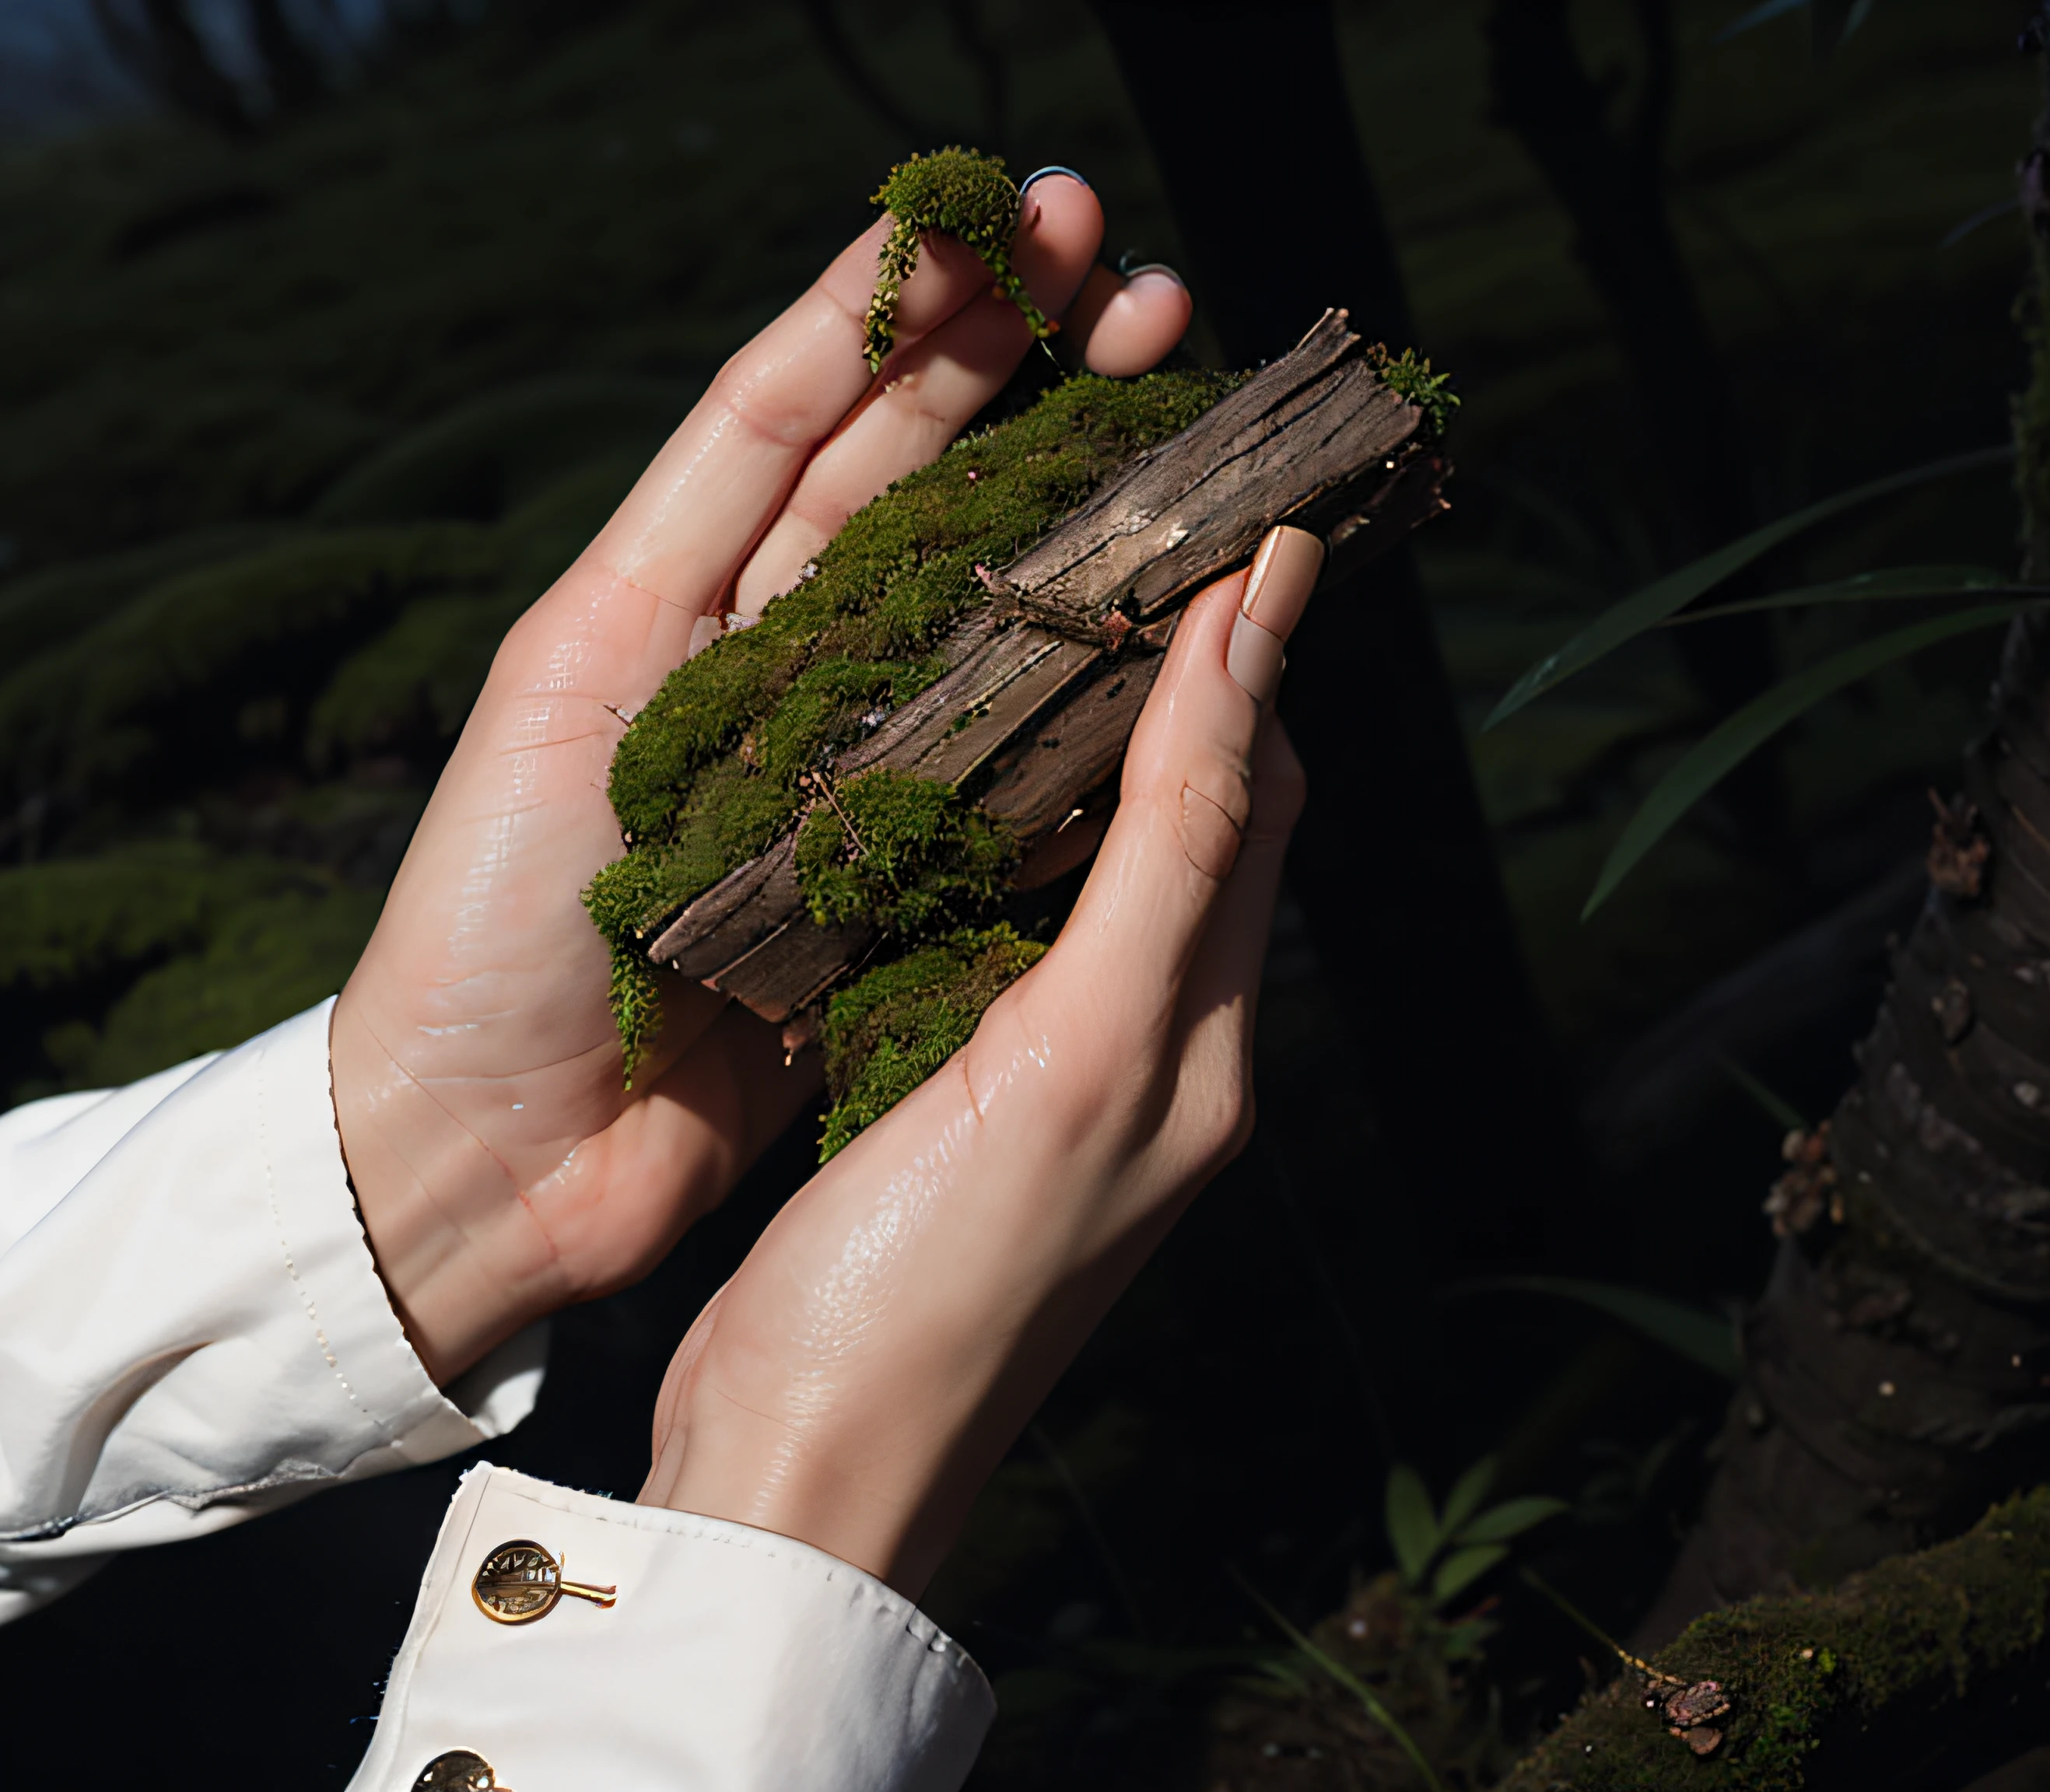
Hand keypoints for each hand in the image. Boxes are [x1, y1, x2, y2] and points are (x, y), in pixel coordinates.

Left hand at [333, 174, 1195, 1383]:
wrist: (489, 1151)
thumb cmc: (488, 914)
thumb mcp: (576, 676)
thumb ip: (697, 520)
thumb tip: (815, 352)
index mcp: (683, 590)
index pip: (820, 406)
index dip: (926, 302)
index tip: (1035, 213)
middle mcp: (773, 660)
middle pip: (922, 475)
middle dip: (1032, 361)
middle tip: (1155, 278)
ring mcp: (845, 766)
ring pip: (985, 596)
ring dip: (1082, 492)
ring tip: (1181, 387)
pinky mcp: (898, 881)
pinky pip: (1013, 767)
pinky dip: (1093, 686)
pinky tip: (1177, 613)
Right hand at [636, 526, 1319, 1592]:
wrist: (791, 1468)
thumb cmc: (927, 1286)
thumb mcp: (1075, 1051)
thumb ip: (1171, 850)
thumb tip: (1247, 640)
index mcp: (1206, 1042)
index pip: (1258, 793)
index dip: (1239, 647)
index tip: (1202, 502)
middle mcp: (1155, 1058)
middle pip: (1186, 817)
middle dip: (1157, 671)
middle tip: (1090, 526)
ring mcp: (1052, 1084)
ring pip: (1085, 865)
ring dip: (1059, 742)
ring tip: (994, 613)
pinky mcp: (953, 1103)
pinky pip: (994, 930)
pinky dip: (973, 834)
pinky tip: (906, 779)